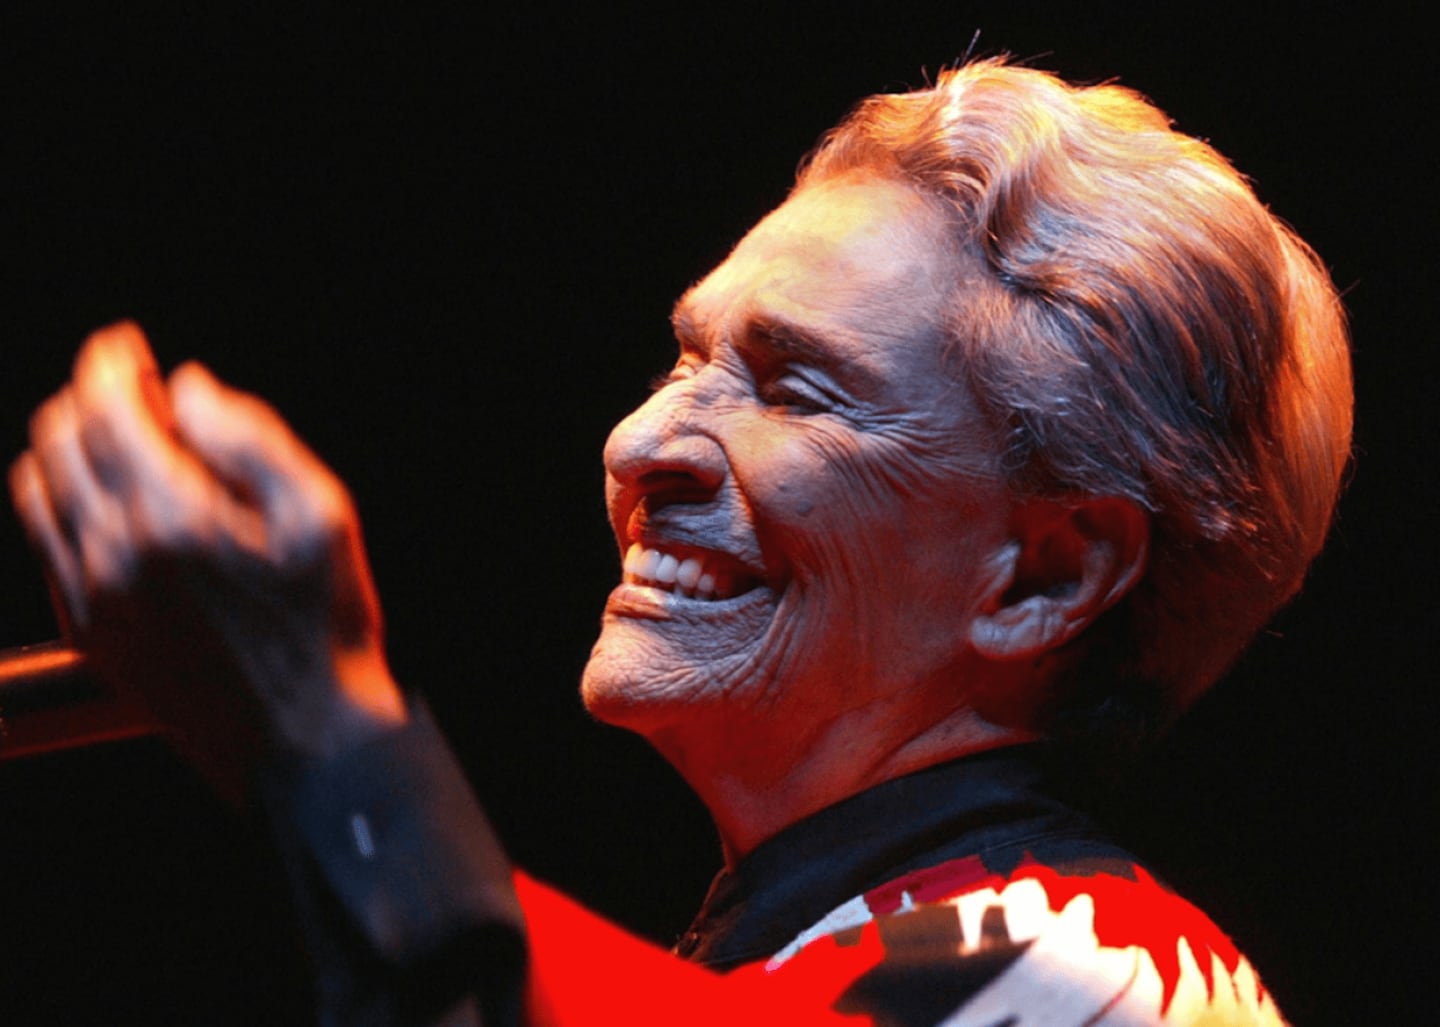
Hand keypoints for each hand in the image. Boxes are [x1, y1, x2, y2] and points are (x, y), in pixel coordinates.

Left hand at [9, 323, 405, 799]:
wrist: (305, 734)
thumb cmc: (325, 620)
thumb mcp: (321, 513)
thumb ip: (251, 436)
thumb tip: (188, 389)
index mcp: (173, 513)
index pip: (106, 406)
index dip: (110, 361)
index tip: (124, 346)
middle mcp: (113, 549)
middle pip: (59, 435)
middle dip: (88, 396)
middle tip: (131, 389)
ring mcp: (90, 594)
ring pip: (37, 484)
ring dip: (66, 445)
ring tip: (115, 441)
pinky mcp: (88, 628)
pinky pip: (44, 540)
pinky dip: (63, 501)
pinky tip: (111, 502)